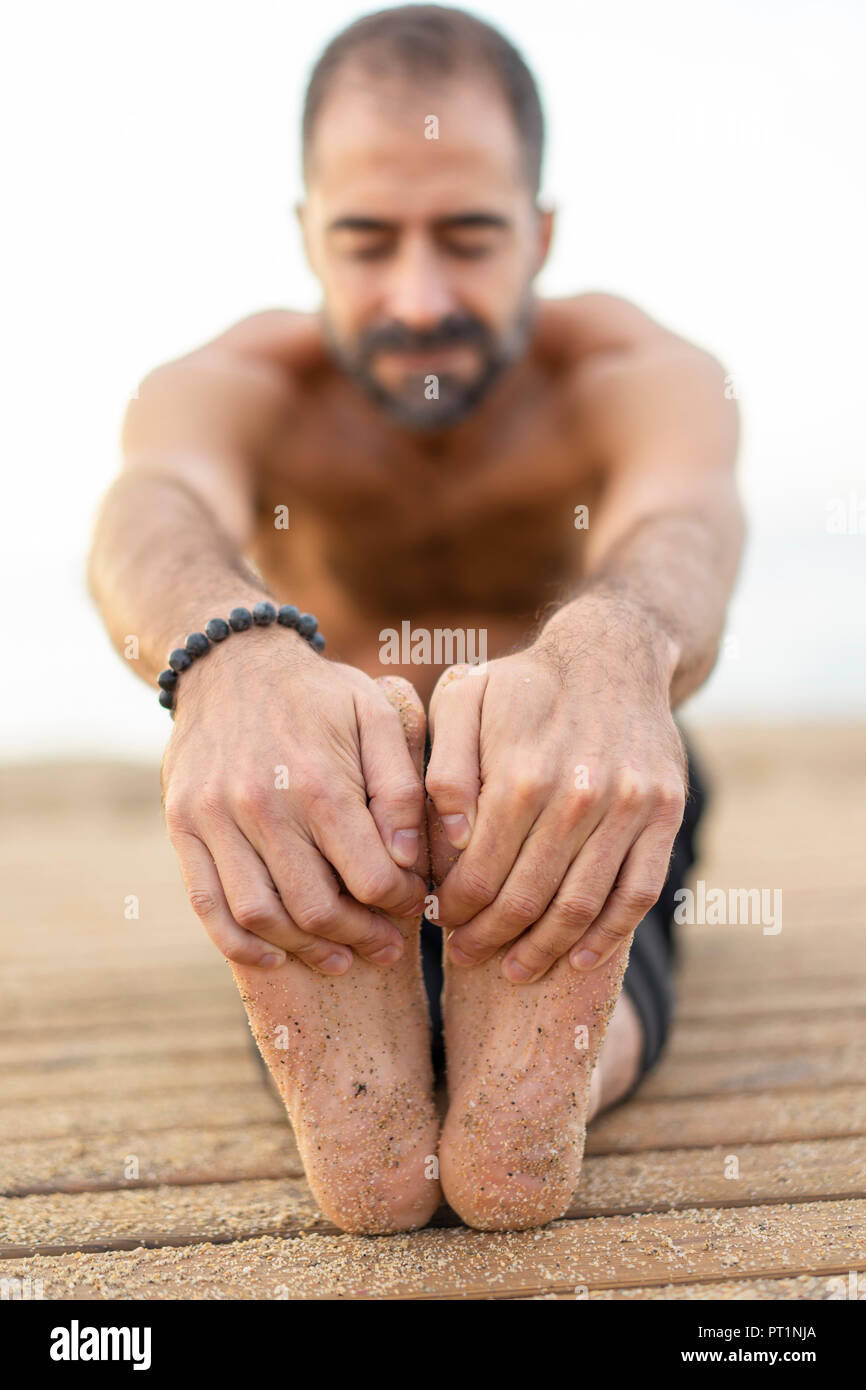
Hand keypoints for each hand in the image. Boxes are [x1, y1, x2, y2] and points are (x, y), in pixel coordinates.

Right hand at [162, 628, 427, 972]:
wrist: (231, 662)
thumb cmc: (318, 694)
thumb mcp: (377, 716)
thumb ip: (399, 788)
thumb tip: (406, 859)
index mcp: (318, 780)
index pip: (369, 877)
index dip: (399, 904)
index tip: (412, 904)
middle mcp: (262, 805)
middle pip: (316, 907)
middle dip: (361, 937)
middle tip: (386, 946)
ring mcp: (214, 818)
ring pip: (261, 916)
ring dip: (306, 950)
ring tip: (339, 957)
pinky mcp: (182, 826)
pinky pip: (206, 905)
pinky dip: (240, 944)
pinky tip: (275, 956)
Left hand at [425, 604, 686, 981]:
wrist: (613, 654)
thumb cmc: (524, 684)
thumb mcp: (463, 701)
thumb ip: (445, 771)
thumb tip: (449, 842)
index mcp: (522, 773)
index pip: (480, 871)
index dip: (456, 909)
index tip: (440, 924)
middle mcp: (580, 795)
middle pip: (528, 898)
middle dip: (490, 937)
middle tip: (467, 955)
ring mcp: (629, 807)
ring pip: (581, 906)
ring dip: (544, 950)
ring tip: (515, 968)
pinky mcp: (664, 813)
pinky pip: (638, 893)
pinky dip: (607, 936)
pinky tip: (578, 958)